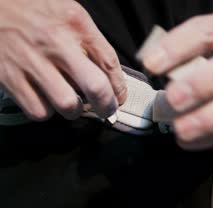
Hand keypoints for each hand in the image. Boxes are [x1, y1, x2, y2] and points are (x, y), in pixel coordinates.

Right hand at [0, 0, 125, 120]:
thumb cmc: (28, 7)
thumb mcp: (66, 12)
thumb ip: (87, 39)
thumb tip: (106, 74)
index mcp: (74, 23)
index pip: (110, 62)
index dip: (119, 87)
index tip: (118, 97)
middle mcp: (56, 42)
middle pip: (96, 87)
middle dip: (106, 106)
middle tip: (106, 111)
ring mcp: (31, 61)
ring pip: (68, 105)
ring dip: (73, 109)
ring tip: (70, 102)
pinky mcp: (9, 77)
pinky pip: (39, 110)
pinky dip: (46, 111)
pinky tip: (45, 99)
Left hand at [140, 8, 212, 149]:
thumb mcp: (208, 39)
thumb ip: (184, 48)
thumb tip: (152, 64)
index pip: (208, 30)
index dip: (178, 47)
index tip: (151, 65)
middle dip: (203, 84)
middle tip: (172, 100)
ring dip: (209, 119)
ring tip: (180, 129)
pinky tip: (190, 141)